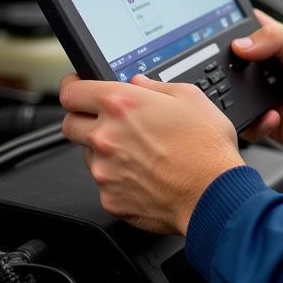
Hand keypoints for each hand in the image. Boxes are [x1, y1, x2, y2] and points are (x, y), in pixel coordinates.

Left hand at [60, 73, 241, 234]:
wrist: (213, 194)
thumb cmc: (206, 147)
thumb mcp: (191, 97)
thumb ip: (156, 86)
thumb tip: (139, 83)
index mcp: (121, 104)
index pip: (72, 92)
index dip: (72, 87)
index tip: (76, 87)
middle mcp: (106, 136)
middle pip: (69, 124)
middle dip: (83, 119)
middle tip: (107, 120)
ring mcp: (104, 170)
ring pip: (88, 155)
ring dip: (104, 150)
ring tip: (140, 152)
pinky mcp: (110, 198)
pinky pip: (105, 183)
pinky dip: (119, 178)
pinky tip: (146, 174)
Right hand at [233, 11, 282, 170]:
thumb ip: (277, 36)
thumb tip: (240, 43)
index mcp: (272, 41)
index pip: (238, 28)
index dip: (222, 29)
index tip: (211, 32)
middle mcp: (261, 67)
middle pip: (224, 63)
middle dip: (219, 68)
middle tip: (228, 72)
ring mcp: (259, 95)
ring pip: (226, 96)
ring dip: (231, 98)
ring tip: (249, 97)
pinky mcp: (262, 121)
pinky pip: (244, 124)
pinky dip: (254, 122)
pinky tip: (273, 116)